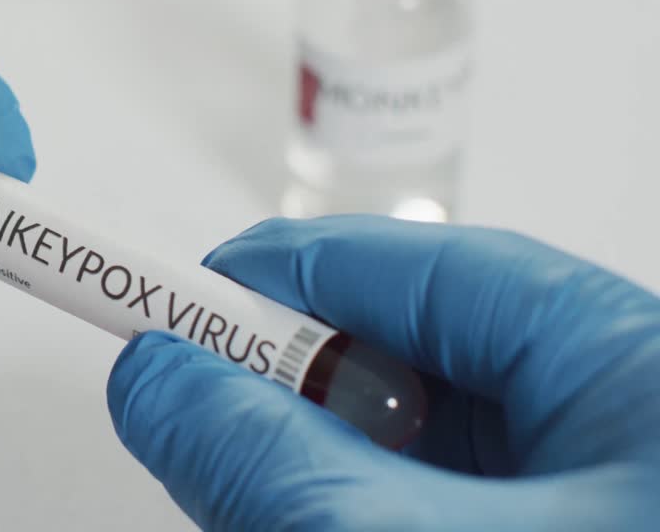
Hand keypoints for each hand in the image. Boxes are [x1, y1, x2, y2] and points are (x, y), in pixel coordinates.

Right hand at [107, 216, 659, 530]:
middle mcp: (623, 414)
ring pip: (422, 439)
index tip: (165, 295)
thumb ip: (267, 462)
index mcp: (627, 365)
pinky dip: (360, 510)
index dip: (270, 275)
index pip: (410, 265)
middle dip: (290, 385)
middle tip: (199, 419)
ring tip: (263, 502)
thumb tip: (157, 379)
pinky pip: (442, 498)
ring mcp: (601, 493)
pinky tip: (320, 521)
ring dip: (320, 465)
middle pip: (414, 351)